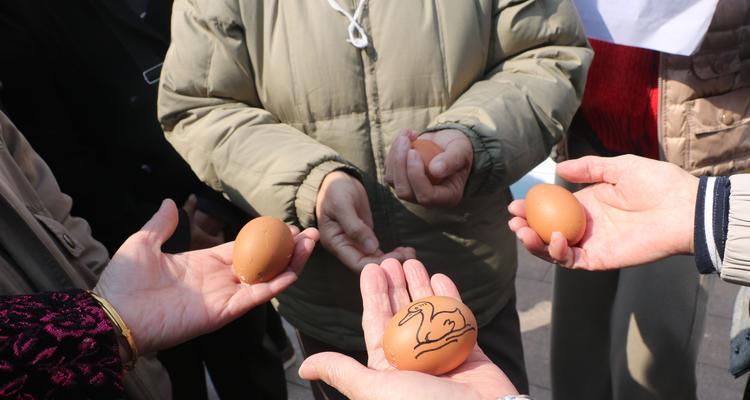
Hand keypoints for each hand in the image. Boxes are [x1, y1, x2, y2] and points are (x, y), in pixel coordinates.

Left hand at [93, 199, 318, 354]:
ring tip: (310, 244)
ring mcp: (223, 297)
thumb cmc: (123, 281)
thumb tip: (172, 201)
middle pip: (262, 263)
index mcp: (201, 264)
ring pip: (266, 278)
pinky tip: (295, 270)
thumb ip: (162, 224)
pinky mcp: (223, 312)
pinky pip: (256, 297)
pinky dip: (277, 284)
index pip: (241, 249)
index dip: (264, 238)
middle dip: (286, 249)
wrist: (114, 314)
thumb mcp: (142, 243)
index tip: (284, 227)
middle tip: (307, 233)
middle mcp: (217, 280)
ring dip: (290, 263)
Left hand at [298, 259, 516, 399]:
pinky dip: (450, 296)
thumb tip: (304, 368)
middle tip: (390, 258)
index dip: (372, 295)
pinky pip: (457, 318)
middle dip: (395, 285)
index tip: (369, 269)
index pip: (375, 324)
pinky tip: (441, 276)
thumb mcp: (375, 389)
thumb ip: (343, 372)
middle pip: (402, 313)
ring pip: (428, 311)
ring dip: (420, 285)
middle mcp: (413, 360)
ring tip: (413, 260)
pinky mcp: (469, 351)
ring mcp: (442, 354)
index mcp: (388, 368)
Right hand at [316, 171, 414, 271]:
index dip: (377, 265)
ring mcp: (356, 244)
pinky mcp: (366, 239)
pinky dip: (392, 253)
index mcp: (335, 243)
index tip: (396, 258)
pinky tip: (406, 251)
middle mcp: (345, 248)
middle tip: (409, 257)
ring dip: (393, 259)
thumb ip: (355, 227)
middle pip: (368, 264)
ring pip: (376, 260)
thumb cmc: (335, 191)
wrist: (337, 180)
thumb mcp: (342, 205)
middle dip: (388, 263)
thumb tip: (371, 248)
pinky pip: (379, 252)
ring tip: (411, 254)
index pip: (357, 263)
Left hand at [385, 128, 472, 206]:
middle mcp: (427, 198)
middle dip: (400, 165)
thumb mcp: (461, 151)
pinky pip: (389, 169)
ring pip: (392, 180)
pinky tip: (405, 136)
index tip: (414, 152)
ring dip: (395, 155)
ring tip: (406, 134)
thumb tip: (435, 170)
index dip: (416, 176)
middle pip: (404, 191)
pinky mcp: (400, 179)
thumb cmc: (459, 148)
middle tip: (405, 140)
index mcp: (447, 197)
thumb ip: (451, 160)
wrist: (448, 144)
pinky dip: (393, 151)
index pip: (426, 196)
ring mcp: (411, 190)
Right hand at [508, 155, 697, 269]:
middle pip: (546, 231)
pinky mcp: (600, 259)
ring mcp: (591, 244)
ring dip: (534, 243)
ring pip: (553, 249)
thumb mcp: (619, 167)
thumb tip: (559, 169)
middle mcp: (586, 226)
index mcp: (588, 204)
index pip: (551, 209)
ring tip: (523, 231)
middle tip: (513, 219)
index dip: (531, 208)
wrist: (683, 209)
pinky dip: (557, 252)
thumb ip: (589, 168)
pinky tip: (554, 238)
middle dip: (525, 227)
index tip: (515, 204)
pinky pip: (571, 261)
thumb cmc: (658, 184)